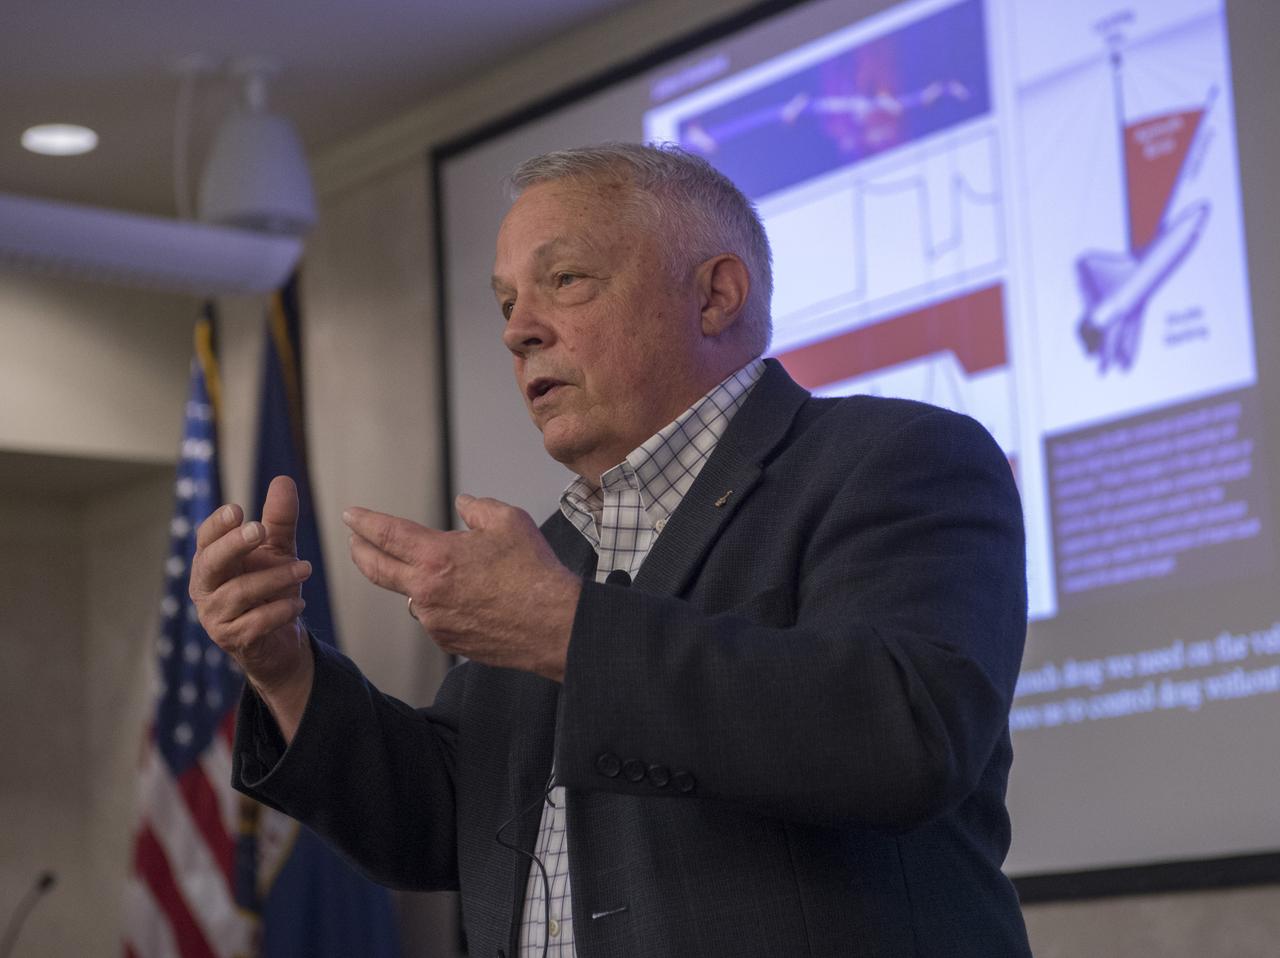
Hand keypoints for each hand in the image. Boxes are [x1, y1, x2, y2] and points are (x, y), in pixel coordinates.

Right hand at [190, 476, 313, 732]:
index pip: (205, 539)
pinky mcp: (233, 640)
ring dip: (274, 578)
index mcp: (212, 561)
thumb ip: (279, 520)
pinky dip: (280, 610)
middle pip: (210, 563)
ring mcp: (216, 616)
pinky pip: (255, 623)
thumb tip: (283, 479)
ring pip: (238, 592)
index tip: (237, 509)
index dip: (218, 525)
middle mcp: (206, 587)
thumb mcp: (278, 551)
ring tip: (306, 568)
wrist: (279, 640)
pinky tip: (298, 603)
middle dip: (233, 545)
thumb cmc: (271, 589)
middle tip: (259, 529)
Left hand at [343, 494, 580, 680]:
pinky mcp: (448, 641)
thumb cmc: (535, 573)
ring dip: (412, 580)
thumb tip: (463, 505)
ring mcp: (434, 620)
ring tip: (434, 570)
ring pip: (411, 595)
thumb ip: (477, 508)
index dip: (364, 522)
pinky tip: (464, 597)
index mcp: (436, 557)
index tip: (351, 515)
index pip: (386, 534)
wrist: (554, 625)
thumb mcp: (509, 521)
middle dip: (360, 551)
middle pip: (376, 570)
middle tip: (355, 541)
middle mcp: (426, 592)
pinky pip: (433, 617)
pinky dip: (438, 603)